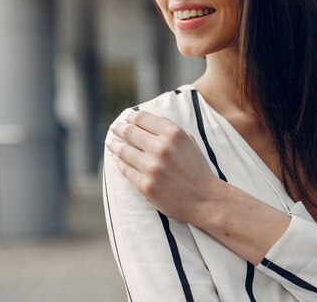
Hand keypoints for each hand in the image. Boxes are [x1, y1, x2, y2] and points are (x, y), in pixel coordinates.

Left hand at [106, 109, 220, 222]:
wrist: (205, 198)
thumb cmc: (196, 168)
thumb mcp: (188, 141)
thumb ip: (169, 128)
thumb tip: (145, 119)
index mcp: (173, 134)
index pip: (142, 118)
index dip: (131, 117)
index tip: (125, 118)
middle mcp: (162, 148)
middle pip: (130, 132)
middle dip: (119, 128)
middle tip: (114, 128)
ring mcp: (152, 168)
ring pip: (123, 151)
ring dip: (115, 145)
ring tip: (111, 143)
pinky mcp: (145, 185)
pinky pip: (125, 170)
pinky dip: (120, 163)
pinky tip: (118, 160)